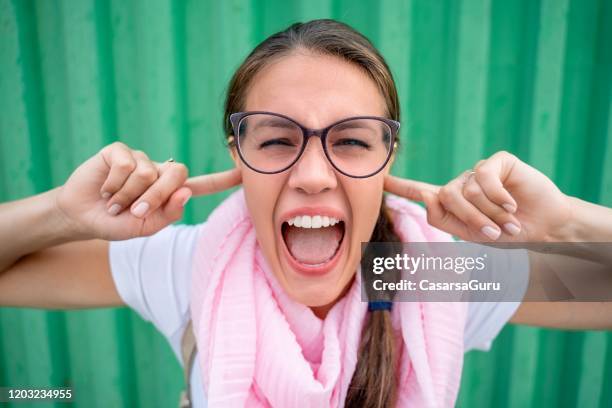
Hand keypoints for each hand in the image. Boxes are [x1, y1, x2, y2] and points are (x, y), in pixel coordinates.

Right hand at [54, 142, 240, 240]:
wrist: (82, 217)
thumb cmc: (116, 223)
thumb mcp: (144, 227)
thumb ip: (167, 214)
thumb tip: (186, 192)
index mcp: (170, 192)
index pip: (200, 185)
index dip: (222, 180)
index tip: (243, 173)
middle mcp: (158, 171)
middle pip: (177, 174)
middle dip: (157, 196)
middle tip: (136, 211)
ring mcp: (139, 159)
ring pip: (148, 172)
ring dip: (129, 195)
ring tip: (115, 202)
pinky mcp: (118, 151)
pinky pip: (126, 164)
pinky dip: (115, 184)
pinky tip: (106, 189)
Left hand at [384, 151, 571, 242]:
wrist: (543, 229)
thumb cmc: (507, 233)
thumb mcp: (471, 233)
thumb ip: (445, 218)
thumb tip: (426, 196)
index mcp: (451, 202)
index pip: (420, 190)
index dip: (399, 186)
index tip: (379, 178)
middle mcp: (462, 183)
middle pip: (446, 197)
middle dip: (471, 220)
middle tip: (495, 235)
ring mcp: (479, 171)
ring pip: (467, 189)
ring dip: (490, 212)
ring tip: (509, 221)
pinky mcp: (498, 161)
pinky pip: (485, 176)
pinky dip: (499, 197)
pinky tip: (513, 204)